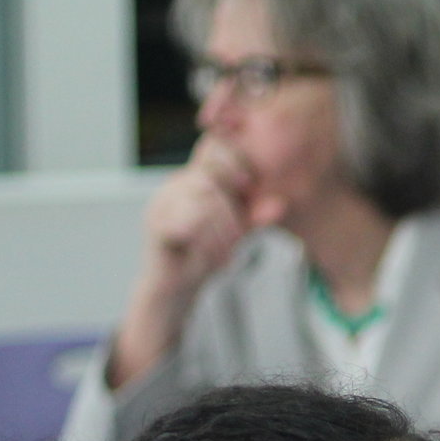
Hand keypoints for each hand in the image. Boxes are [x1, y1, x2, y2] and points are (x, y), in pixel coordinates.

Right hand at [141, 135, 278, 302]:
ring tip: (229, 251)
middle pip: (210, 178)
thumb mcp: (238, 234)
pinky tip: (215, 259)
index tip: (247, 185)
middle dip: (232, 210)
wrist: (176, 289)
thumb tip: (282, 204)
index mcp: (193, 180)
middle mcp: (174, 186)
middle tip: (239, 237)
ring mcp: (161, 204)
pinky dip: (209, 242)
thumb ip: (256, 218)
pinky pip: (189, 223)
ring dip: (223, 228)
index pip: (212, 151)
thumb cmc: (206, 256)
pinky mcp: (157, 226)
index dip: (233, 162)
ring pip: (203, 200)